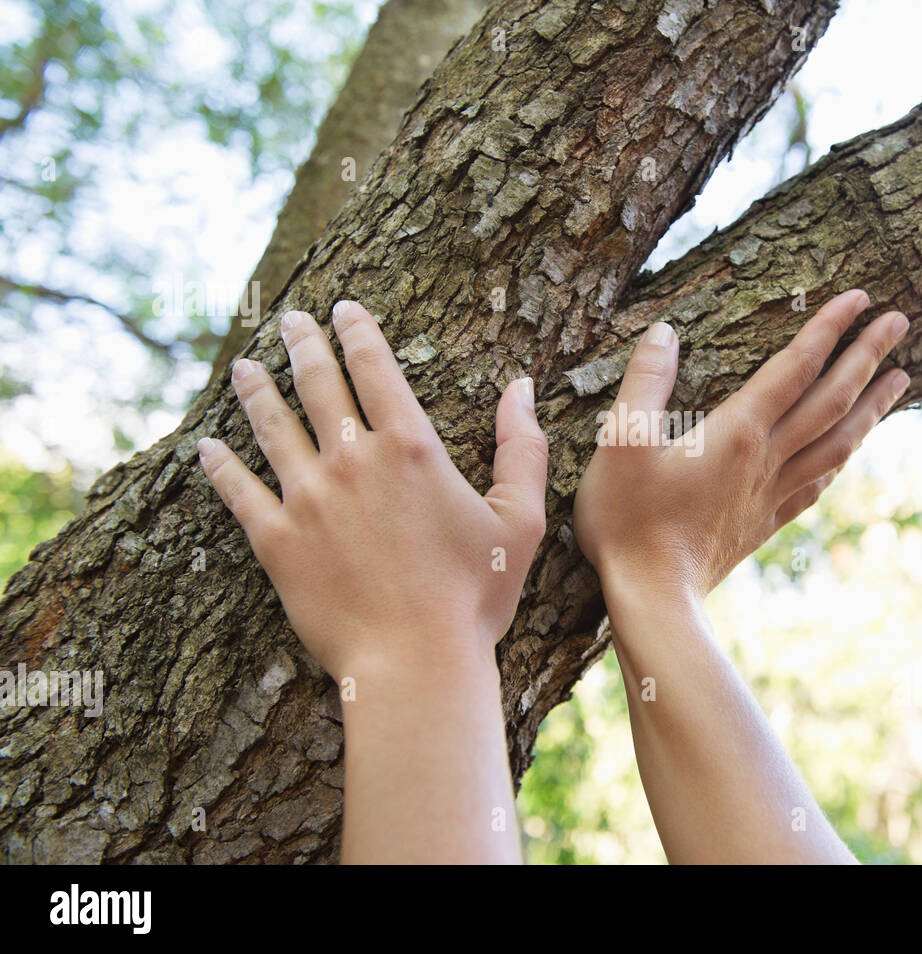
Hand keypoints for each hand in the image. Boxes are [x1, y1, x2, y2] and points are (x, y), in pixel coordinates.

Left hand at [198, 300, 547, 680]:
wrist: (416, 663)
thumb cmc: (475, 596)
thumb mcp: (520, 520)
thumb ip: (522, 448)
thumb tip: (521, 388)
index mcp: (411, 448)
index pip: (376, 368)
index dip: (358, 331)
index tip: (343, 307)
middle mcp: (353, 460)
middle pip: (317, 384)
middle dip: (302, 343)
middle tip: (288, 318)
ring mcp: (307, 499)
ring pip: (271, 427)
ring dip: (255, 390)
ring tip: (242, 365)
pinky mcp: (276, 542)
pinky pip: (238, 493)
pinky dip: (220, 466)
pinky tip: (206, 447)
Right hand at [574, 289, 908, 598]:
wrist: (653, 597)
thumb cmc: (628, 521)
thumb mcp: (622, 443)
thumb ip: (645, 383)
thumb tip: (664, 332)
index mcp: (738, 432)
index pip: (795, 367)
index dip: (829, 328)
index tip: (860, 297)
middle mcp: (767, 459)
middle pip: (832, 399)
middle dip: (868, 355)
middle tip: (900, 321)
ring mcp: (771, 493)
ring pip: (837, 441)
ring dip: (872, 406)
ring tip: (901, 379)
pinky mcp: (765, 522)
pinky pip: (818, 481)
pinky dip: (843, 455)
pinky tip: (851, 449)